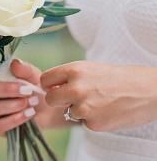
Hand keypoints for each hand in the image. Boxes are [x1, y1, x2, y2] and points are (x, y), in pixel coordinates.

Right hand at [0, 59, 50, 135]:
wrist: (44, 107)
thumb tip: (14, 64)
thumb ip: (23, 69)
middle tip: (27, 90)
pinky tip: (29, 113)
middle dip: (6, 90)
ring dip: (14, 105)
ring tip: (32, 102)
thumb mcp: (32, 75)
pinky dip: (14, 120)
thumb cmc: (32, 86)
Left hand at [41, 61, 156, 131]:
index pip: (44, 80)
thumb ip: (67, 76)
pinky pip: (83, 121)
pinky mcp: (94, 123)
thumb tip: (50, 87)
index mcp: (74, 70)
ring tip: (96, 101)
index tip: (53, 87)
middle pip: (49, 99)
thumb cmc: (116, 77)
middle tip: (69, 97)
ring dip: (78, 109)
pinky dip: (91, 118)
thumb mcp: (88, 68)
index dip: (48, 85)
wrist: (145, 90)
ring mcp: (85, 107)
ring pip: (67, 112)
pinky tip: (104, 109)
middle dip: (56, 99)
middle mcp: (76, 88)